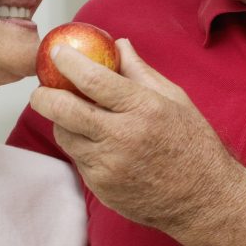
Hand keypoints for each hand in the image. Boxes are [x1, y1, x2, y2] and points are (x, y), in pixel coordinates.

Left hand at [29, 39, 235, 232]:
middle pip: (64, 110)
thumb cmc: (193, 145)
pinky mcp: (102, 188)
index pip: (92, 79)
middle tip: (42, 90)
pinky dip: (80, 146)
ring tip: (74, 115)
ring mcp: (109, 166)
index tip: (57, 53)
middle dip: (44, 95)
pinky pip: (77, 159)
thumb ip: (140, 71)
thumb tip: (118, 45)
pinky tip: (96, 142)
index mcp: (143, 108)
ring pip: (65, 136)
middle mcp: (122, 137)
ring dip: (62, 122)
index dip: (68, 62)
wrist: (203, 200)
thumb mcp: (175, 99)